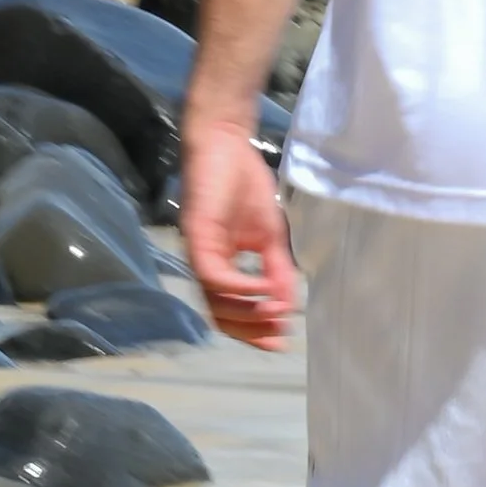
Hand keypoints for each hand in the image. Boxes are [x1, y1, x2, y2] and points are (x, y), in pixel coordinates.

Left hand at [181, 115, 299, 348]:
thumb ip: (277, 269)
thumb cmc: (244, 184)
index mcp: (220, 266)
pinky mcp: (196, 238)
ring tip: (275, 314)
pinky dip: (239, 288)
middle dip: (251, 331)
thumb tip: (289, 304)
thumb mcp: (271, 236)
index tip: (282, 342)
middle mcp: (205, 266)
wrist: (227, 144)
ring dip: (246, 314)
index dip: (255, 331)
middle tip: (279, 337)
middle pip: (220, 316)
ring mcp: (198, 253)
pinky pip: (213, 275)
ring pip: (214, 301)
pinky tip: (262, 289)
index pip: (231, 311)